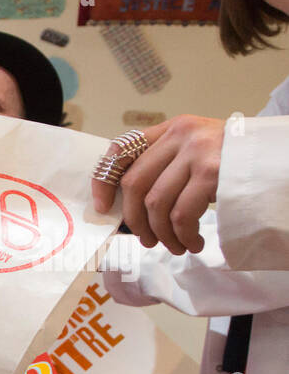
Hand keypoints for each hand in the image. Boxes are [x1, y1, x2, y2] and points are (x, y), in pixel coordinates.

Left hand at [91, 115, 224, 255]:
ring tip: (176, 245)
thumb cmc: (237, 161)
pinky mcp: (213, 172)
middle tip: (147, 240)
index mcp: (172, 128)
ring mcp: (198, 151)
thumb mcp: (198, 150)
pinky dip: (182, 236)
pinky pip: (181, 213)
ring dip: (161, 234)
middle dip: (135, 220)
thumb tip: (127, 206)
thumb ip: (166, 164)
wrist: (280, 158)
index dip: (104, 180)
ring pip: (155, 203)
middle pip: (134, 184)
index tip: (102, 208)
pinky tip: (193, 244)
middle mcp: (182, 134)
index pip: (122, 148)